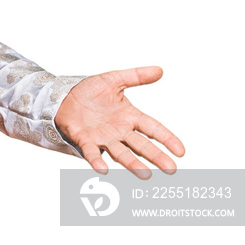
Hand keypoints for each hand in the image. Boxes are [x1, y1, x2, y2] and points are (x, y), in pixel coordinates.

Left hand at [54, 66, 184, 178]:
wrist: (63, 95)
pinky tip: (103, 170)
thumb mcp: (114, 79)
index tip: (181, 152)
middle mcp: (119, 131)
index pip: (153, 128)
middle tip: (171, 169)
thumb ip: (136, 76)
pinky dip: (97, 161)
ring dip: (133, 164)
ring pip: (121, 153)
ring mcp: (102, 137)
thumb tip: (160, 70)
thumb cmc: (89, 91)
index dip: (167, 138)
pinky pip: (92, 152)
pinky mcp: (84, 140)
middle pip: (141, 145)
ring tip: (145, 175)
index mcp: (129, 117)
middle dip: (156, 156)